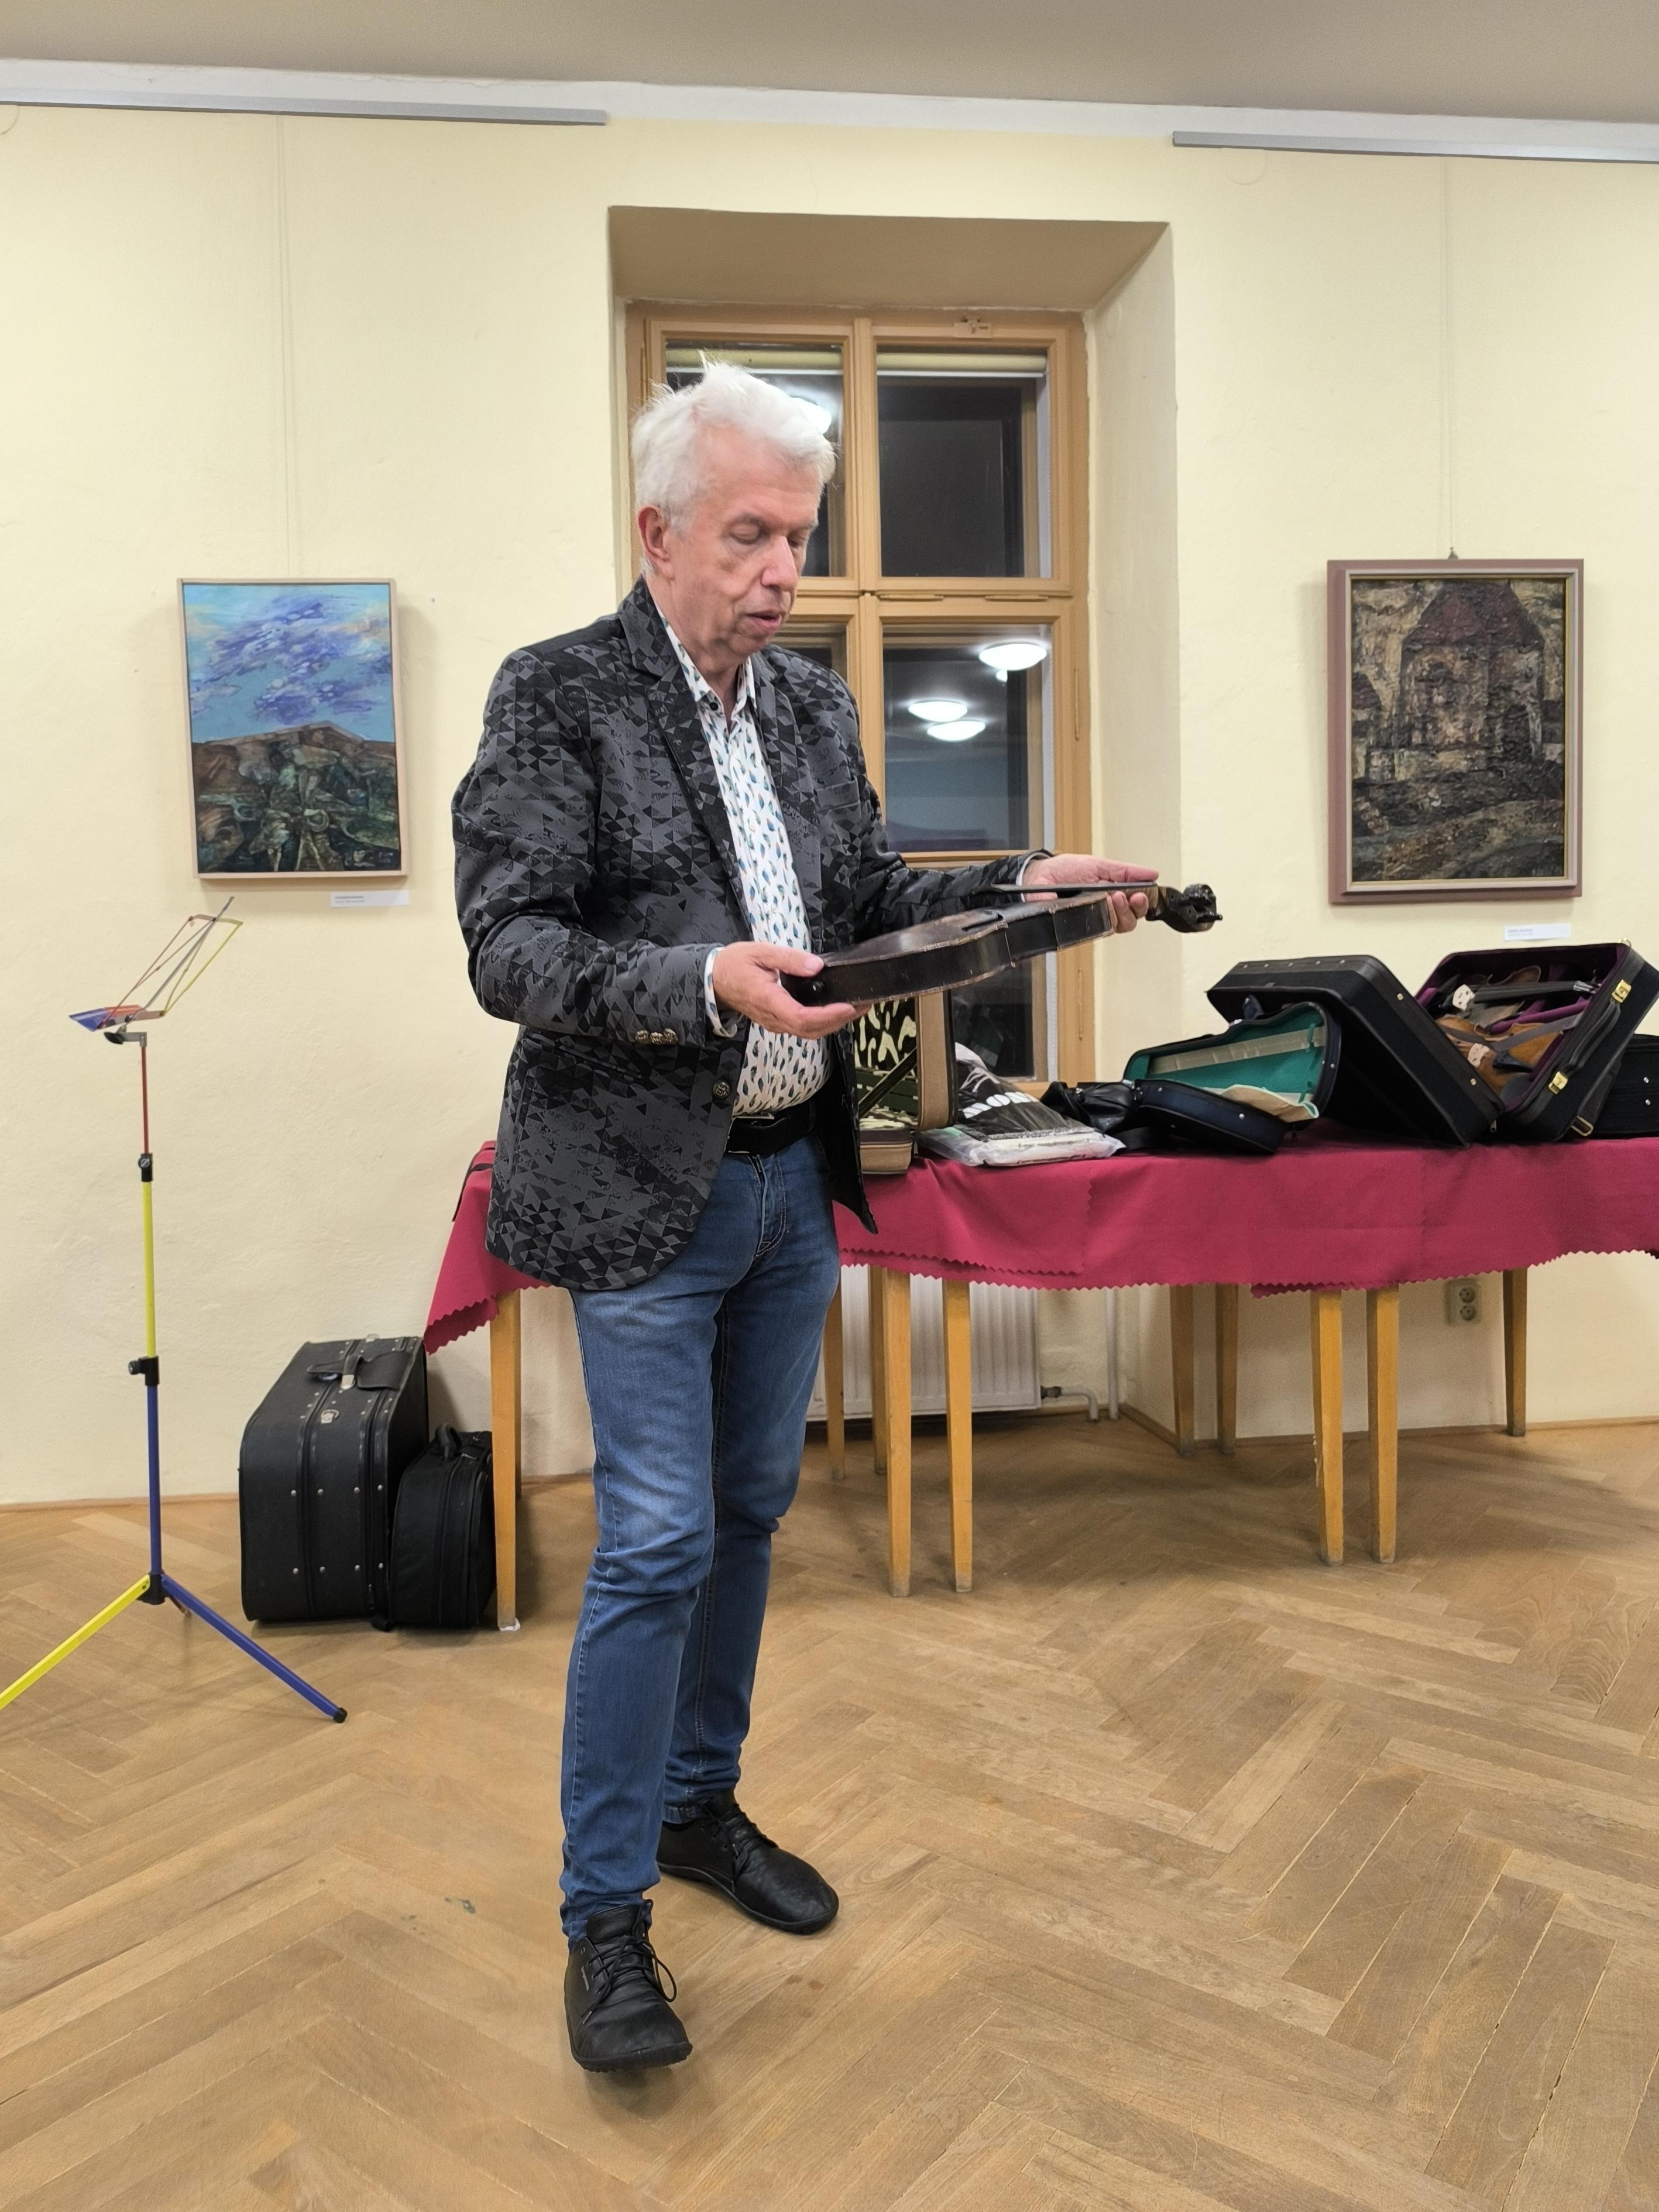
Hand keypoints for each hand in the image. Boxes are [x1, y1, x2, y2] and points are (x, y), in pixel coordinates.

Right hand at [712, 941, 861, 1037]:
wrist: (714, 980)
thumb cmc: (733, 965)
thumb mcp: (760, 952)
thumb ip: (789, 959)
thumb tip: (816, 966)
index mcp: (768, 1001)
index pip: (802, 1017)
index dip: (827, 1015)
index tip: (848, 1006)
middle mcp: (773, 1018)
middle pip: (811, 1030)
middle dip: (839, 1021)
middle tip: (863, 1005)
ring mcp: (775, 1022)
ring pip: (809, 1032)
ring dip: (834, 1023)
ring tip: (856, 1008)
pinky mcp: (778, 1021)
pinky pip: (803, 1028)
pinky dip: (823, 1022)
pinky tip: (836, 1010)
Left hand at [1023, 853, 1156, 932]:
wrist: (1037, 877)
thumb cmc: (1062, 871)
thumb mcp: (1098, 865)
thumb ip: (1125, 871)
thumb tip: (1151, 874)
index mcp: (1112, 895)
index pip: (1136, 906)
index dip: (1143, 902)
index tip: (1143, 893)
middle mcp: (1105, 910)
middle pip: (1130, 920)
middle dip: (1133, 908)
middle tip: (1128, 896)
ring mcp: (1093, 920)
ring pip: (1118, 927)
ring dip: (1120, 912)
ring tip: (1113, 897)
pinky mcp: (1080, 929)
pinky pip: (1099, 931)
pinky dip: (1105, 918)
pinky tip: (1103, 906)